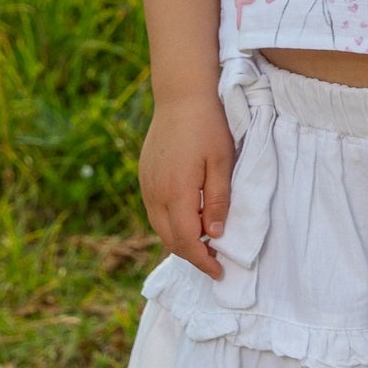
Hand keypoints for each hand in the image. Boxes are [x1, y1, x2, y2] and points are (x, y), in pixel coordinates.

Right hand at [138, 90, 234, 277]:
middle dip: (192, 255)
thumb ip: (219, 201)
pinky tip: (187, 219)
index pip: (186, 240)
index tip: (219, 271)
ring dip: (180, 240)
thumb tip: (214, 235)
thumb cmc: (208, 126)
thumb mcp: (223, 163)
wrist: (181, 96)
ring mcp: (146, 184)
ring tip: (204, 243)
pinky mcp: (144, 176)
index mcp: (176, 192)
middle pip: (169, 239)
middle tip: (215, 261)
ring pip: (159, 227)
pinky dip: (170, 224)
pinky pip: (154, 211)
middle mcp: (155, 193)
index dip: (202, 261)